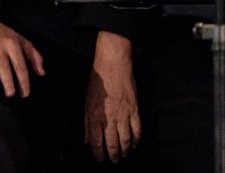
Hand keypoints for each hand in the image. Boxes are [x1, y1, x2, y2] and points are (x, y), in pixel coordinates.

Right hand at [0, 6, 44, 96]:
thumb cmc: (5, 36)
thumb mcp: (23, 41)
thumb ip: (35, 57)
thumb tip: (42, 73)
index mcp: (12, 44)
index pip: (20, 64)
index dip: (24, 79)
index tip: (26, 94)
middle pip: (3, 65)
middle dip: (7, 79)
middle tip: (10, 94)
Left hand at [84, 31, 140, 162]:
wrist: (114, 65)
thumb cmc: (99, 81)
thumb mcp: (87, 101)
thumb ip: (86, 123)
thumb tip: (87, 139)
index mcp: (95, 116)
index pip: (96, 142)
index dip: (98, 154)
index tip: (99, 158)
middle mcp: (109, 117)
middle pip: (112, 144)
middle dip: (113, 156)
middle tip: (113, 160)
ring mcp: (123, 114)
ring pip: (126, 140)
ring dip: (125, 150)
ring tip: (123, 155)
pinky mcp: (134, 109)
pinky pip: (137, 129)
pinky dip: (136, 139)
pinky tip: (134, 144)